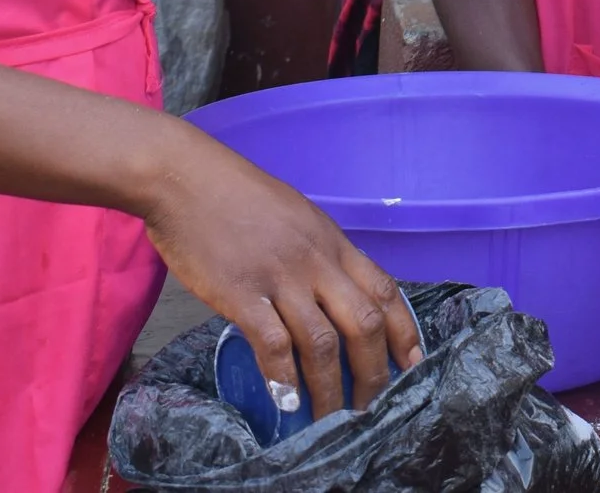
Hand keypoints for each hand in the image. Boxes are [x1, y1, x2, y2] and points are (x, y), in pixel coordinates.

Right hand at [141, 129, 422, 416]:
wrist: (185, 178)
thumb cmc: (236, 196)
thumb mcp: (296, 216)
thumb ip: (318, 253)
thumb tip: (331, 292)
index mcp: (332, 242)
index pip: (385, 290)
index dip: (405, 331)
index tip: (414, 364)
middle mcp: (316, 261)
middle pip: (365, 323)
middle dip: (374, 372)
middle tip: (371, 406)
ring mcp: (280, 277)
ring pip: (323, 342)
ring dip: (330, 388)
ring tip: (329, 420)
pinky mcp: (241, 293)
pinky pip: (273, 343)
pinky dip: (284, 379)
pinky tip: (287, 403)